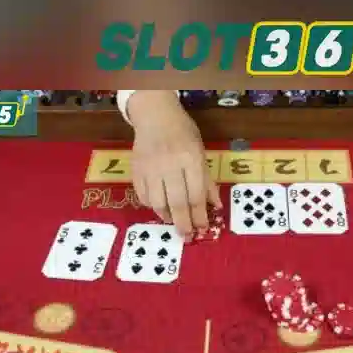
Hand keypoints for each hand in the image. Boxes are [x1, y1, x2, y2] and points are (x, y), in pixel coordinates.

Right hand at [126, 91, 220, 238]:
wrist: (155, 115)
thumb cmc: (183, 134)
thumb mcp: (201, 153)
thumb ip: (207, 181)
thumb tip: (216, 207)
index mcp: (190, 159)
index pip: (196, 195)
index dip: (200, 216)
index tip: (203, 229)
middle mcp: (169, 165)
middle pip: (177, 203)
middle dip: (184, 224)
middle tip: (187, 236)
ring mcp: (150, 168)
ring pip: (158, 203)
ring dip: (168, 217)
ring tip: (175, 221)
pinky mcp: (136, 170)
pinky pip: (143, 196)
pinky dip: (153, 206)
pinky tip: (161, 208)